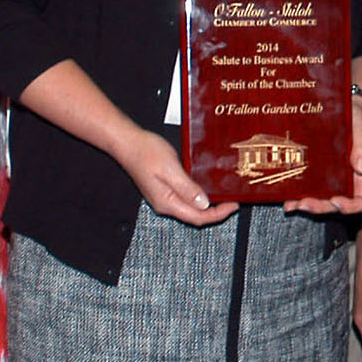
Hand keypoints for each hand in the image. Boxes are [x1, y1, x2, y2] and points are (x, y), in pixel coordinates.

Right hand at [117, 128, 237, 226]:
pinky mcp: (163, 190)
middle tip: (232, 201)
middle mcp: (165, 204)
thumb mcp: (170, 169)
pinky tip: (205, 189)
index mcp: (167, 202)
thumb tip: (203, 204)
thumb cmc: (145, 152)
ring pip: (190, 209)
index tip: (232, 205)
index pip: (197, 217)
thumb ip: (186, 188)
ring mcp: (163, 198)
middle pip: (195, 216)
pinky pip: (184, 200)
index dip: (218, 214)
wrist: (128, 143)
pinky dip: (198, 197)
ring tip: (223, 196)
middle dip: (216, 212)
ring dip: (208, 205)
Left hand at [285, 107, 361, 214]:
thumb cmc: (359, 120)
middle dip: (319, 207)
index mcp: (361, 176)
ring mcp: (331, 179)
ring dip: (305, 205)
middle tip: (304, 204)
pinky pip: (309, 188)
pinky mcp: (317, 173)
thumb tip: (360, 168)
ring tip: (291, 204)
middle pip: (335, 206)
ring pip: (320, 200)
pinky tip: (286, 195)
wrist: (348, 110)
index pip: (361, 201)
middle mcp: (346, 182)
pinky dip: (297, 194)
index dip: (350, 207)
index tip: (336, 201)